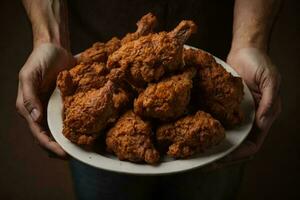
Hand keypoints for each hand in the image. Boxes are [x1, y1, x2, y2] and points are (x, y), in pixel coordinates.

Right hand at [16, 43, 74, 157]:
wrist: (55, 48)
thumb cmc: (39, 59)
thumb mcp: (29, 75)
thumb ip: (29, 96)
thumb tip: (35, 117)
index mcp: (30, 109)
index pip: (39, 133)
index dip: (50, 146)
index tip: (64, 154)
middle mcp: (42, 112)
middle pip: (50, 136)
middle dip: (61, 149)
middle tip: (77, 156)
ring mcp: (54, 108)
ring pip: (61, 130)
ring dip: (70, 141)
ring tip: (84, 149)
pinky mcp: (66, 103)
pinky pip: (71, 118)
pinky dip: (77, 127)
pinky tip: (89, 132)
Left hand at [208, 47, 281, 169]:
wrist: (245, 49)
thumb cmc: (259, 62)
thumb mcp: (269, 79)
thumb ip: (269, 100)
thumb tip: (262, 121)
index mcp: (263, 116)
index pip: (253, 144)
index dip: (239, 154)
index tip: (223, 159)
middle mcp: (250, 119)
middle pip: (237, 145)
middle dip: (223, 156)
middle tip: (205, 163)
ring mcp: (236, 114)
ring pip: (226, 137)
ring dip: (214, 147)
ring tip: (198, 153)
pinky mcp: (225, 107)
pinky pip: (218, 122)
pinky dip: (209, 131)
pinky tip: (196, 134)